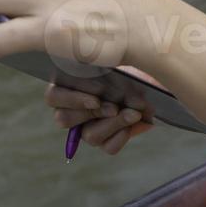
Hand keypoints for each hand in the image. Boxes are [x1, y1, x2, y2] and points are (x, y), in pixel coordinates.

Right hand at [44, 67, 159, 154]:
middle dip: (92, 113)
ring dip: (114, 124)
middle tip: (114, 107)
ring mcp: (88, 128)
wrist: (152, 80)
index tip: (96, 98)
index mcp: (66, 86)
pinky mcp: (107, 141)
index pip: (53, 98)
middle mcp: (73, 110)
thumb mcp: (113, 59)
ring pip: (90, 136)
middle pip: (64, 120)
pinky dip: (124, 135)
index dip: (73, 100)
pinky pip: (109, 147)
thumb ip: (99, 60)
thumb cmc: (127, 66)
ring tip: (134, 113)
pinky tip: (138, 122)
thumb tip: (92, 63)